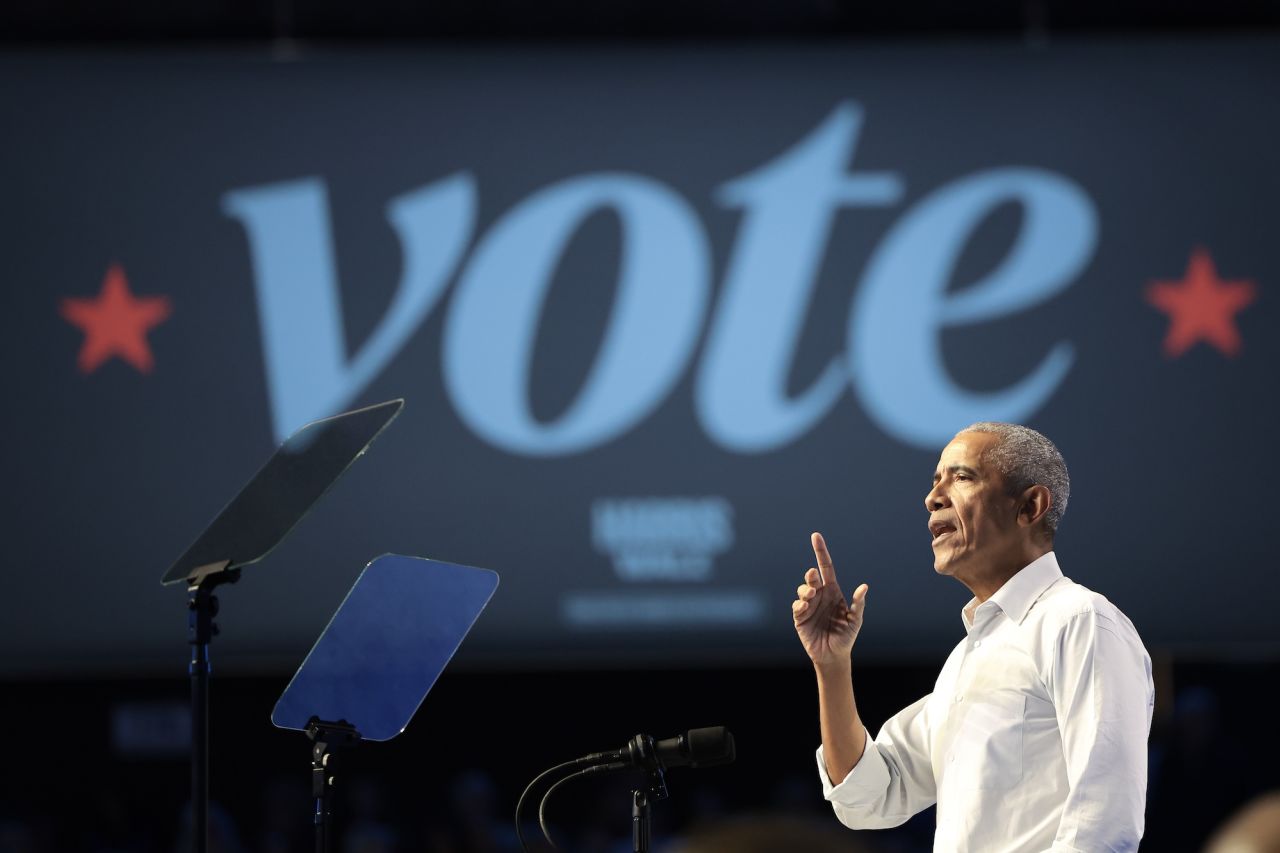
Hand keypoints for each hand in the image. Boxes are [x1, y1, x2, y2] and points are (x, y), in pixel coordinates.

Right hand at [792, 532, 867, 667]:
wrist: (833, 656)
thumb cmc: (846, 636)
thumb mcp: (856, 620)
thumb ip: (859, 604)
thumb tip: (864, 587)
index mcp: (833, 591)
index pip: (826, 567)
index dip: (820, 551)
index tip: (815, 536)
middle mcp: (820, 595)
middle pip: (812, 577)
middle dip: (811, 575)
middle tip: (813, 576)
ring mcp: (809, 605)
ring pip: (802, 589)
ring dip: (805, 589)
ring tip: (810, 595)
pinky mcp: (800, 617)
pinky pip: (797, 605)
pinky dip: (800, 604)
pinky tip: (805, 607)